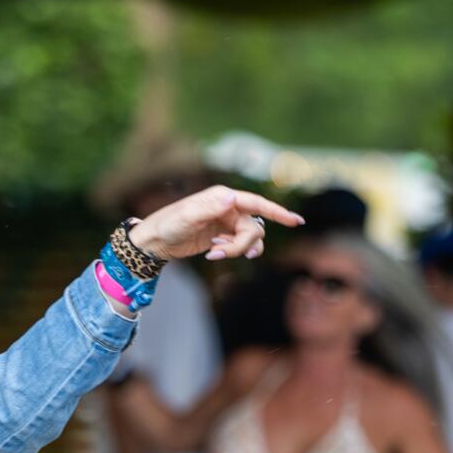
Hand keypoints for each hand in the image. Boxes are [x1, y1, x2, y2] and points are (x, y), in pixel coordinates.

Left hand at [127, 185, 302, 261]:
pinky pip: (241, 245)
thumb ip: (209, 208)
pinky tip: (214, 254)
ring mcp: (227, 222)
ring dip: (237, 249)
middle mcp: (228, 207)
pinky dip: (233, 252)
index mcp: (223, 198)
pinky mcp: (223, 236)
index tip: (297, 221)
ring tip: (215, 254)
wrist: (155, 241)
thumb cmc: (167, 225)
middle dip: (241, 244)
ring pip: (250, 238)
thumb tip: (232, 198)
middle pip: (254, 228)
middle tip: (218, 253)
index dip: (278, 212)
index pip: (257, 203)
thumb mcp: (186, 216)